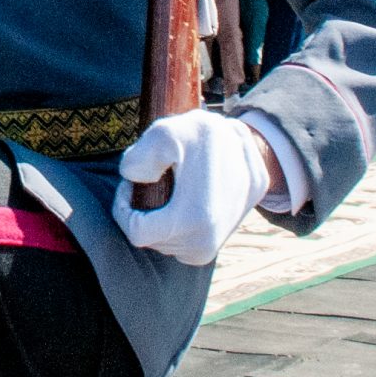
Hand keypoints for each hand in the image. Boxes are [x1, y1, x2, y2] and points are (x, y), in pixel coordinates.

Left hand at [110, 111, 271, 265]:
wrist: (251, 141)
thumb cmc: (203, 136)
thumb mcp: (165, 132)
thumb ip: (138, 156)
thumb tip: (133, 179)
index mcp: (193, 220)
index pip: (137, 233)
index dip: (124, 208)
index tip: (130, 185)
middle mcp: (207, 242)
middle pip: (154, 239)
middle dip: (145, 212)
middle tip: (152, 180)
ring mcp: (217, 244)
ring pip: (171, 243)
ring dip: (163, 219)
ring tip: (171, 187)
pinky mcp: (226, 238)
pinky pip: (189, 240)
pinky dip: (181, 223)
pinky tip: (186, 198)